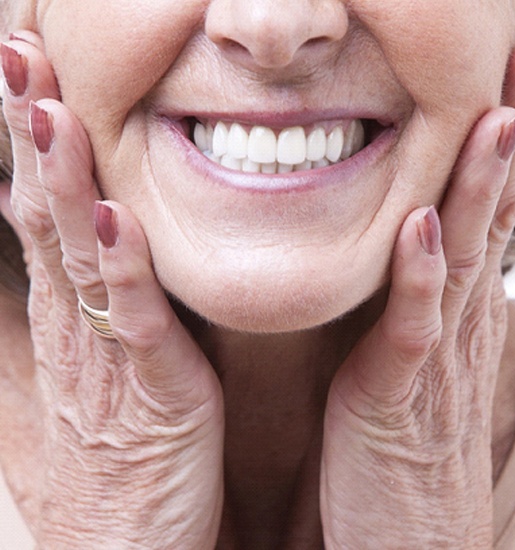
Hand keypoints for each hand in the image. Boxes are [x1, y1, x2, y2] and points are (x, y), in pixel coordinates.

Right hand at [0, 32, 223, 548]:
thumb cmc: (114, 463)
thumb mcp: (94, 377)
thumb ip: (92, 314)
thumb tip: (86, 255)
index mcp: (67, 317)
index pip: (40, 214)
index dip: (30, 148)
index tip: (26, 83)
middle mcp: (74, 325)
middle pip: (46, 214)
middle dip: (31, 136)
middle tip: (18, 56)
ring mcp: (104, 356)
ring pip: (77, 254)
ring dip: (62, 182)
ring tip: (48, 109)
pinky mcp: (149, 391)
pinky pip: (133, 319)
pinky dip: (121, 268)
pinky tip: (113, 219)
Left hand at [321, 37, 514, 547]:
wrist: (409, 536)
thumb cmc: (402, 443)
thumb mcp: (411, 356)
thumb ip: (413, 302)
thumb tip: (413, 246)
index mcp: (452, 309)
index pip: (483, 209)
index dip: (500, 142)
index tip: (513, 74)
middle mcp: (455, 322)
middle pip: (489, 214)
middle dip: (512, 134)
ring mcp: (433, 358)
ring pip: (462, 257)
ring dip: (480, 186)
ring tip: (496, 114)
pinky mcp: (397, 396)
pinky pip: (411, 327)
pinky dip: (419, 275)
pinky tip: (424, 226)